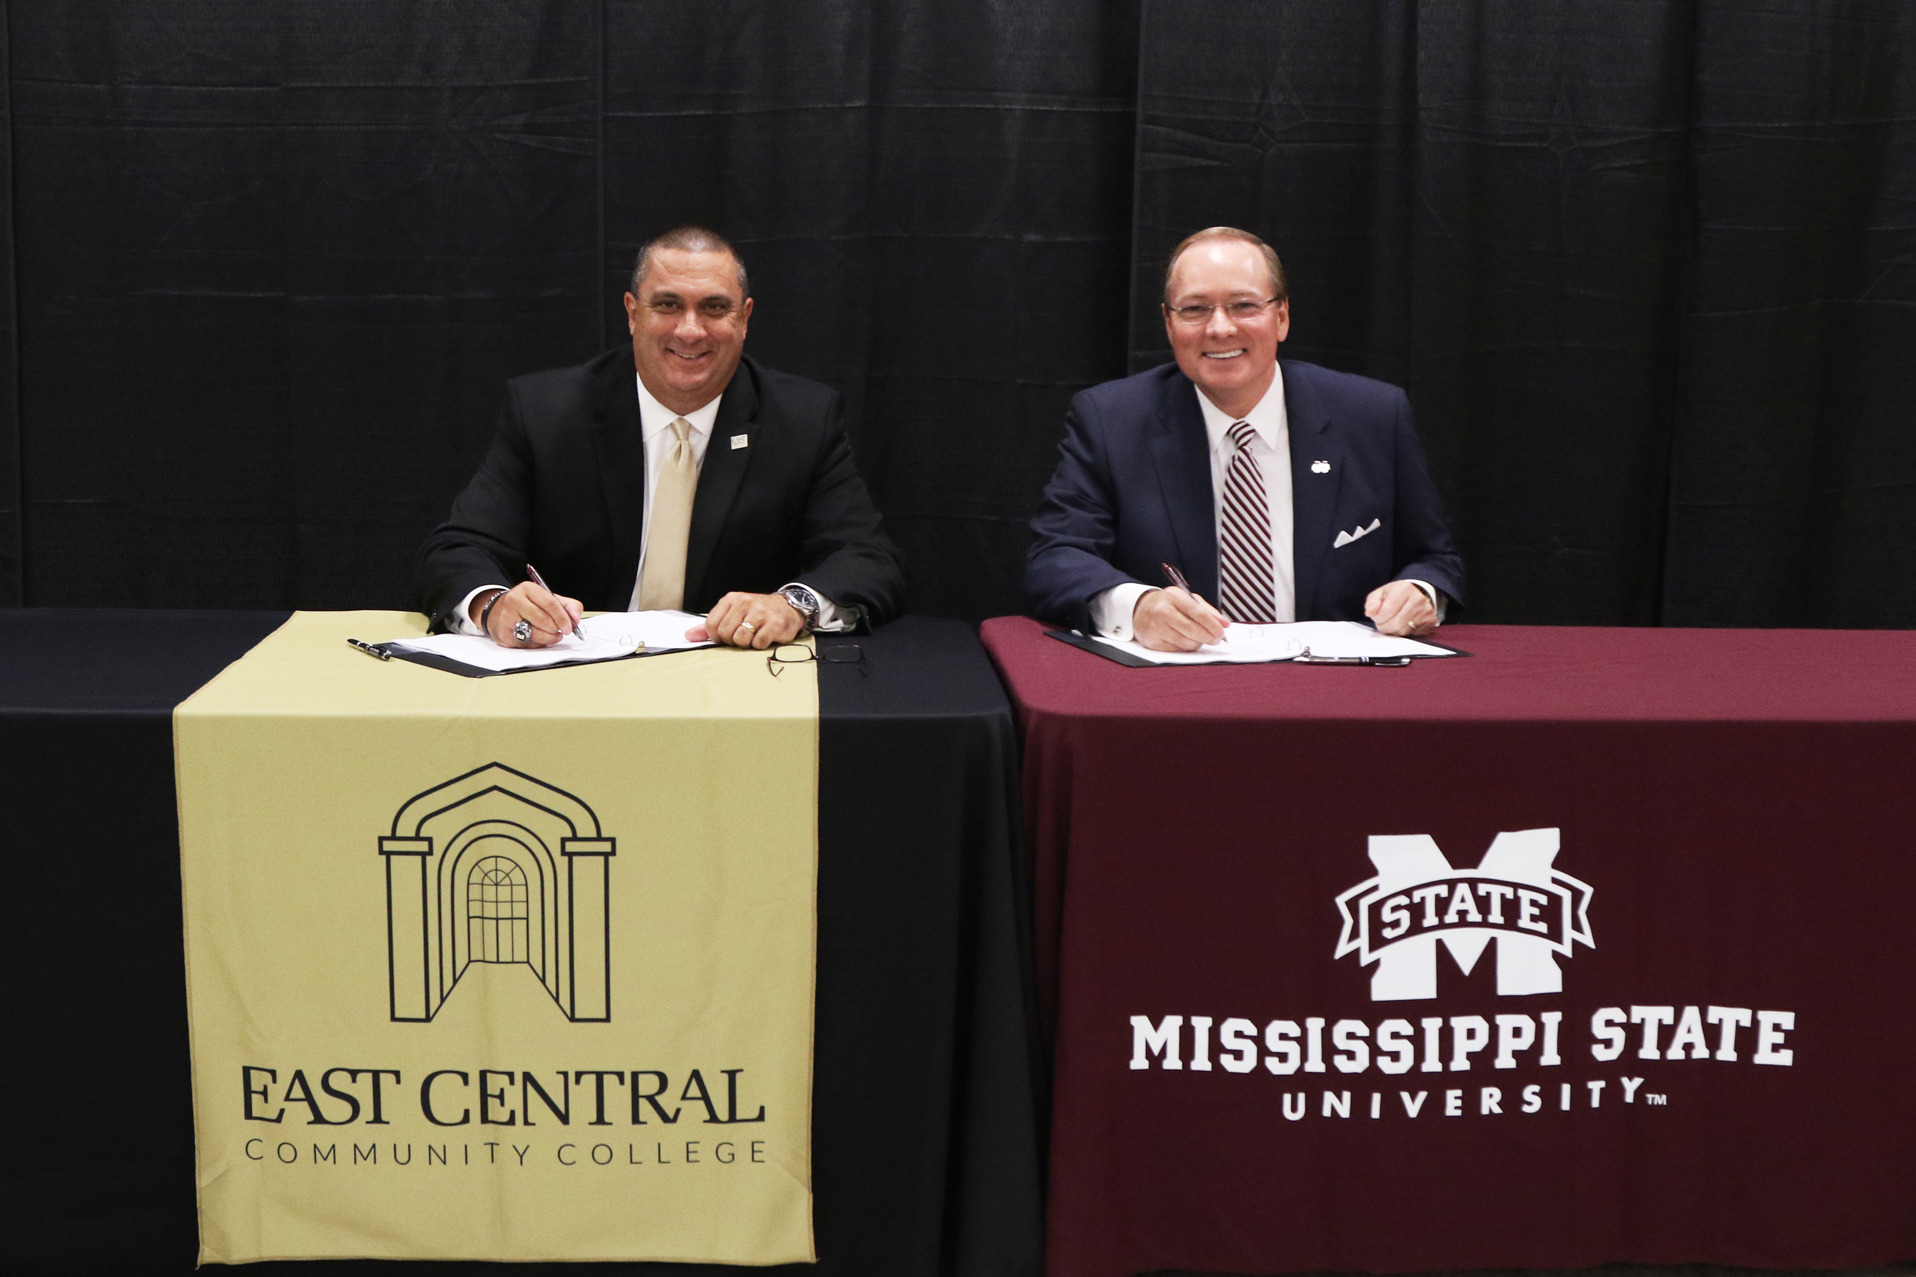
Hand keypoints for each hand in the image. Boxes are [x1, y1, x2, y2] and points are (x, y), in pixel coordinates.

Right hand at [475, 581, 582, 648]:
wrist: (497, 612)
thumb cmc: (527, 606)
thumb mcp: (548, 599)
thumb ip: (568, 606)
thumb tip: (576, 619)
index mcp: (528, 589)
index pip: (550, 603)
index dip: (563, 618)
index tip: (570, 627)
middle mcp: (514, 601)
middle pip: (543, 620)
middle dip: (556, 629)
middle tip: (560, 631)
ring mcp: (507, 618)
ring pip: (535, 634)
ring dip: (549, 638)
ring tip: (552, 635)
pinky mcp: (504, 635)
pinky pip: (527, 644)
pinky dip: (537, 644)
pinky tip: (538, 637)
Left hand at [686, 592, 805, 648]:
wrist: (787, 608)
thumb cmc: (756, 612)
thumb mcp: (733, 612)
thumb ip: (711, 625)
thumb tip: (688, 636)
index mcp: (731, 599)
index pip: (711, 624)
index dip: (716, 636)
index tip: (725, 636)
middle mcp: (745, 602)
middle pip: (725, 633)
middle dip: (731, 641)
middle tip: (741, 636)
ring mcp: (760, 613)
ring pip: (741, 639)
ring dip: (746, 644)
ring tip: (753, 636)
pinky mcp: (774, 624)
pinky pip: (758, 643)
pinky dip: (759, 645)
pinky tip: (764, 637)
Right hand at [1132, 587, 1228, 651]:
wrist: (1140, 611)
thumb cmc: (1168, 605)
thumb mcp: (1186, 600)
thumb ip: (1207, 610)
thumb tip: (1224, 624)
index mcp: (1173, 596)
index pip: (1197, 612)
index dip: (1212, 624)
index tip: (1222, 631)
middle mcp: (1162, 611)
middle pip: (1192, 629)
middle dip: (1208, 636)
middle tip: (1216, 639)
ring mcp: (1156, 628)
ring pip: (1186, 642)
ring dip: (1198, 643)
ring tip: (1201, 639)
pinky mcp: (1153, 642)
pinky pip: (1177, 650)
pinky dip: (1186, 648)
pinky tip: (1187, 641)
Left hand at [1365, 580, 1436, 636]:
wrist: (1419, 593)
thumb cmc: (1398, 594)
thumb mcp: (1382, 592)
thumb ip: (1372, 602)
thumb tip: (1370, 613)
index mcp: (1404, 589)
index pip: (1387, 610)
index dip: (1378, 618)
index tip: (1377, 617)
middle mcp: (1418, 600)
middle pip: (1395, 623)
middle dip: (1384, 626)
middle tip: (1383, 622)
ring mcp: (1426, 611)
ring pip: (1403, 631)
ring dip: (1393, 631)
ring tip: (1392, 622)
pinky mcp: (1430, 622)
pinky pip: (1412, 634)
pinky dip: (1403, 632)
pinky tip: (1402, 624)